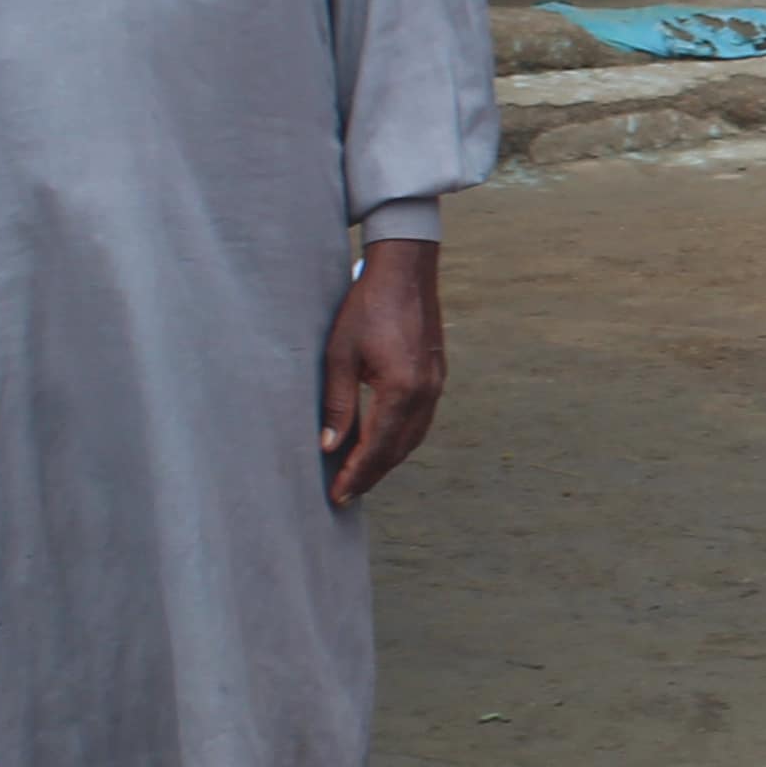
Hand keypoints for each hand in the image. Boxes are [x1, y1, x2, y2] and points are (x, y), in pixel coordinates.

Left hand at [323, 238, 446, 506]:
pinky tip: (383, 443)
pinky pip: (420, 421)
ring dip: (387, 460)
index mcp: (402, 390)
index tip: (337, 496)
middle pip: (398, 450)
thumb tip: (329, 446)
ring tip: (361, 475)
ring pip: (413, 439)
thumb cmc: (367, 306)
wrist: (406, 270)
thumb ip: (337, 404)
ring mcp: (436, 386)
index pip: (376, 447)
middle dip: (371, 475)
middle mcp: (425, 394)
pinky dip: (400, 440)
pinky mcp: (436, 377)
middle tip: (346, 495)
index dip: (355, 475)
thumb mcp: (340, 355)